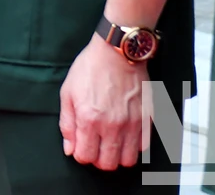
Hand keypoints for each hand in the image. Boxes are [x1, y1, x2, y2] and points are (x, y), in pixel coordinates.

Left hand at [59, 34, 150, 169]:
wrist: (117, 51)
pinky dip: (134, 146)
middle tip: (96, 146)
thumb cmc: (91, 67)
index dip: (81, 154)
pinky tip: (126, 135)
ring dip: (117, 155)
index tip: (81, 146)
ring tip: (111, 143)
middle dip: (98, 159)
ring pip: (127, 160)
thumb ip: (67, 124)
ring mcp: (132, 123)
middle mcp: (112, 125)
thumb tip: (69, 148)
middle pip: (107, 164)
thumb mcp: (67, 92)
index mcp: (89, 119)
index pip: (85, 156)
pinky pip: (143, 147)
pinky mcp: (146, 118)